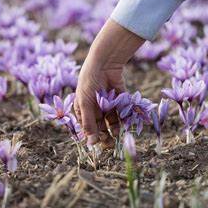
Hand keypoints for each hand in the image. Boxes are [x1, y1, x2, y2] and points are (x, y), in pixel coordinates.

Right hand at [74, 19, 143, 145]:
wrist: (104, 63)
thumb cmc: (89, 82)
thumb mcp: (85, 104)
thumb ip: (89, 124)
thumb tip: (91, 144)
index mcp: (82, 108)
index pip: (87, 127)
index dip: (93, 136)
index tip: (100, 145)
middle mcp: (95, 106)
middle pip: (100, 125)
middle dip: (106, 134)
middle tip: (111, 144)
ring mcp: (107, 102)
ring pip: (112, 119)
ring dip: (115, 127)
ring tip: (118, 132)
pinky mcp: (119, 97)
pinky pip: (122, 110)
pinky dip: (124, 116)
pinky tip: (126, 123)